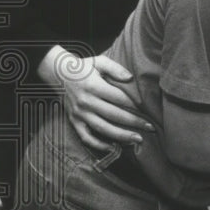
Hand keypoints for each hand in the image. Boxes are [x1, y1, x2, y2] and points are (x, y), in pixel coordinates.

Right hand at [37, 45, 153, 151]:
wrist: (59, 74)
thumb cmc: (84, 67)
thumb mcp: (99, 62)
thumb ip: (115, 69)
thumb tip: (130, 78)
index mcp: (93, 86)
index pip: (118, 98)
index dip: (134, 104)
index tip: (147, 108)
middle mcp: (86, 102)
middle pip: (114, 115)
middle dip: (134, 122)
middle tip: (151, 127)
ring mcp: (79, 114)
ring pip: (102, 128)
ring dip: (122, 136)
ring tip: (138, 139)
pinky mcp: (74, 121)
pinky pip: (86, 137)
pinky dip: (99, 144)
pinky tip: (114, 147)